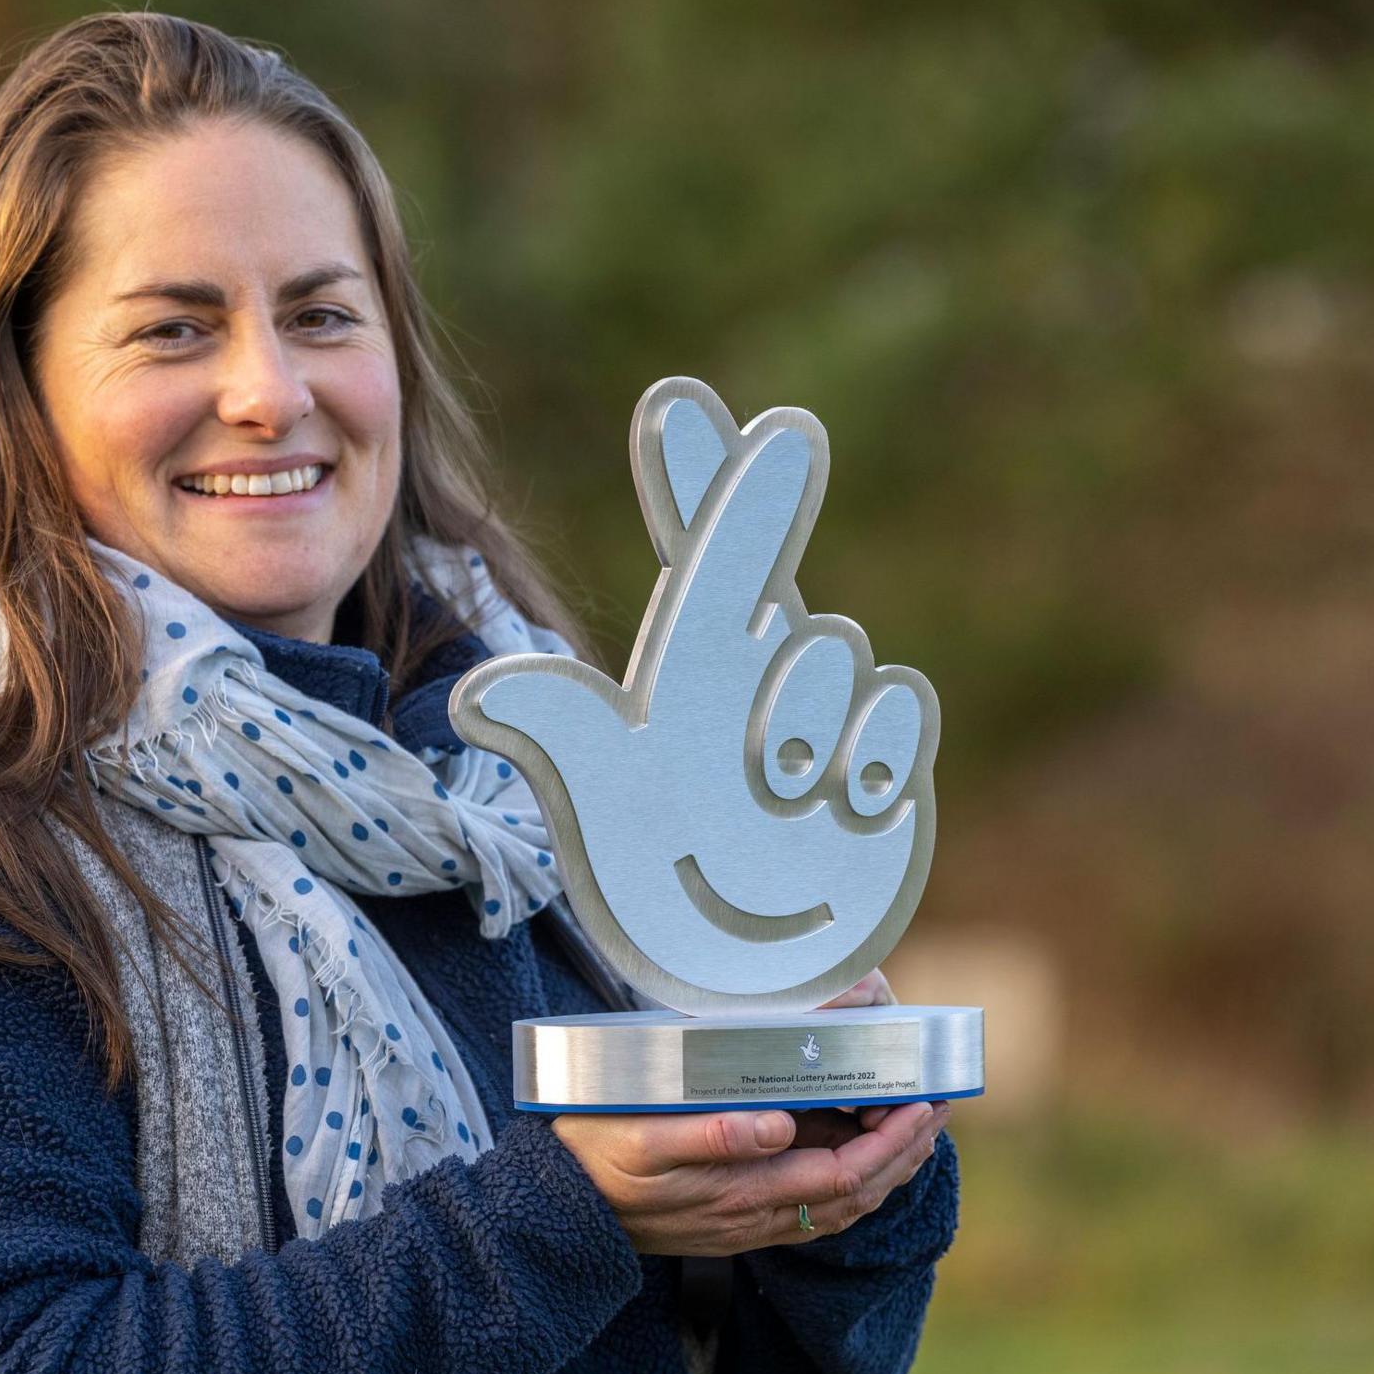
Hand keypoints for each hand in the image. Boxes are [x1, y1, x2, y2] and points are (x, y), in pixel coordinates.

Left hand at [450, 379, 936, 1012]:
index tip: (681, 397)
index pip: (695, 554)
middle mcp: (760, 680)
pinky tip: (839, 799)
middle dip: (769, 525)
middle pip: (774, 583)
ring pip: (840, 651)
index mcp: (687, 671)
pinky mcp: (884, 773)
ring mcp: (828, 723)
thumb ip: (560, 733)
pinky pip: (899, 715)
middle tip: (777, 480)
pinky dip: (872, 750)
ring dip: (806, 711)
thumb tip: (474, 688)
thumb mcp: (604, 806)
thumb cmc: (662, 880)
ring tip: (772, 785)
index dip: (694, 474)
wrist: (742, 976)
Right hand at [554, 1100, 949, 1255]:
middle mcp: (755, 1216)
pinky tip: (857, 1154)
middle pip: (858, 1194)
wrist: (560, 1210)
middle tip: (936, 1103)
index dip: (891, 1141)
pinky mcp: (738, 1220)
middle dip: (905, 1149)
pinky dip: (853, 1180)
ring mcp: (749, 1223)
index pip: (845, 1173)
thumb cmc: (595, 1158)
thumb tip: (778, 1125)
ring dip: (886, 1168)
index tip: (918, 1101)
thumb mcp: (642, 1136)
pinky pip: (815, 1209)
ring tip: (913, 1126)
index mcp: (741, 1191)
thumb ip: (711, 1133)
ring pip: (842, 1205)